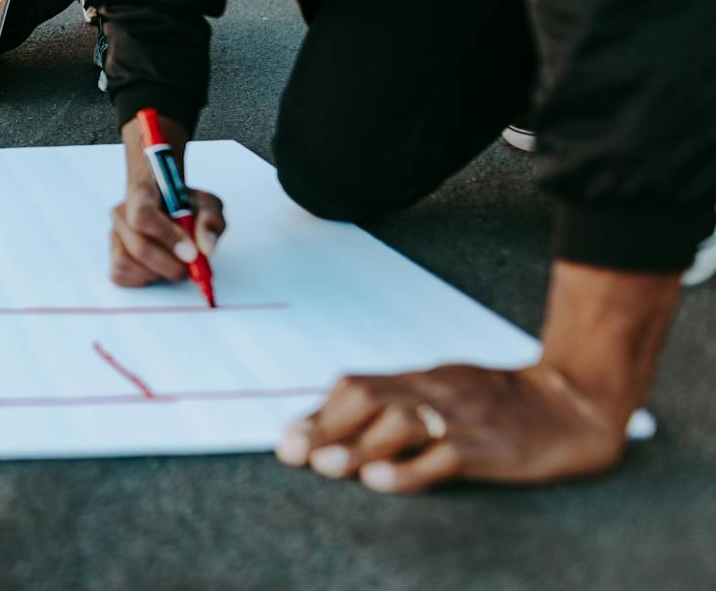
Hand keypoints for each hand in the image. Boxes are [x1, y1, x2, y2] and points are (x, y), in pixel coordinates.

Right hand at [107, 111, 224, 286]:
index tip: (191, 253)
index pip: (143, 215)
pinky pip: (120, 274)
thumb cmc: (185, 206)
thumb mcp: (206, 204)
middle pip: (139, 246)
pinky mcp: (112, 253)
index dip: (167, 237)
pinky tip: (158, 269)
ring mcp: (114, 234)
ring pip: (127, 263)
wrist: (167, 207)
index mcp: (142, 192)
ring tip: (174, 264)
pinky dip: (143, 279)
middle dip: (170, 265)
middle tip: (191, 268)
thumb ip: (210, 221)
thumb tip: (205, 248)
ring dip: (157, 272)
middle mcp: (121, 212)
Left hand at [275, 362, 624, 492]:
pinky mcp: (489, 447)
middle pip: (369, 399)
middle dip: (326, 428)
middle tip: (293, 454)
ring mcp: (462, 417)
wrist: (573, 403)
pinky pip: (445, 457)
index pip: (357, 387)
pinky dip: (410, 470)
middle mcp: (434, 392)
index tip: (287, 440)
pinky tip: (382, 481)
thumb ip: (398, 404)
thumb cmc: (500, 402)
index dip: (319, 413)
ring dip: (358, 446)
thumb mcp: (444, 390)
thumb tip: (340, 427)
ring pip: (401, 424)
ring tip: (326, 467)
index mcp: (420, 379)